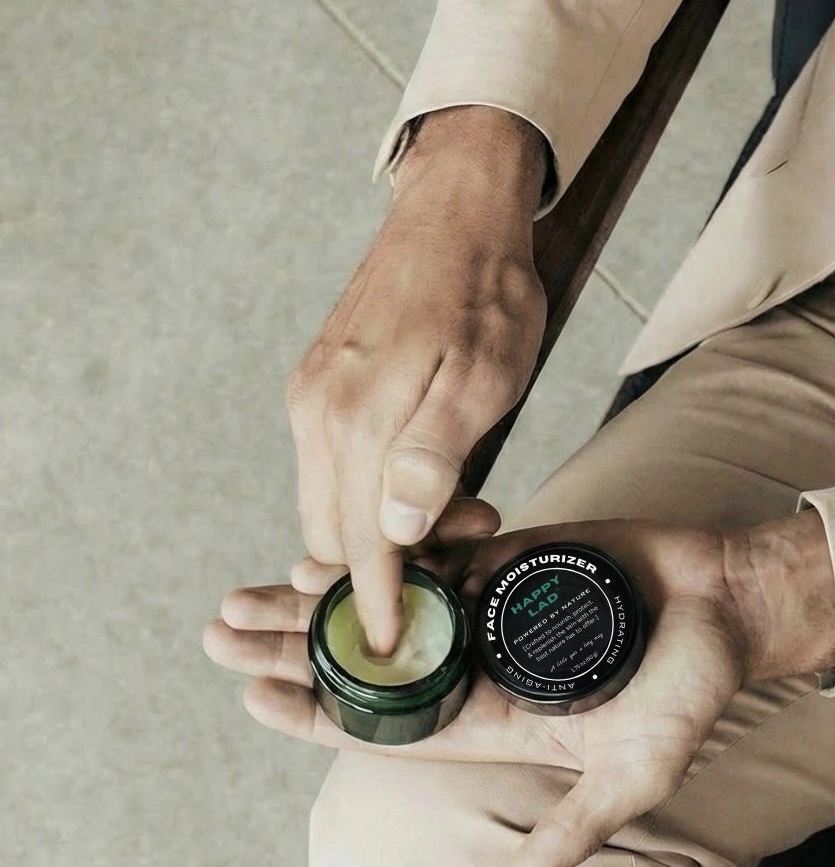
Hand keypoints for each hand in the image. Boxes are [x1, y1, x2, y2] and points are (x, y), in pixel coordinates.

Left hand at [203, 512, 834, 866]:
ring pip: (383, 610)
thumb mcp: (635, 774)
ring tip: (243, 592)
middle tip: (217, 634)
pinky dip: (376, 552)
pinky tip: (322, 546)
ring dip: (313, 601)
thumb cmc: (690, 695)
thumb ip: (575, 831)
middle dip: (293, 652)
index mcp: (496, 727)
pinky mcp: (506, 560)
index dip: (321, 714)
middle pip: (367, 666)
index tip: (257, 697)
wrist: (729, 609)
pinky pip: (428, 557)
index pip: (389, 726)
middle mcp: (480, 672)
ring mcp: (489, 614)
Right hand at [285, 106, 549, 659]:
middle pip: (332, 536)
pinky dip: (372, 497)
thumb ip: (435, 457)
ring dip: (384, 534)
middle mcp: (320, 416)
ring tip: (464, 515)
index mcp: (356, 423)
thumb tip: (395, 529)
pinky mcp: (324, 386)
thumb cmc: (487, 296)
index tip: (388, 655)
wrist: (460, 211)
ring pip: (331, 505)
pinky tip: (428, 485)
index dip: (375, 605)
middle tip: (462, 561)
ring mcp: (315, 399)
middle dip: (387, 572)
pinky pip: (335, 469)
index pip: (356, 545)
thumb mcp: (484, 379)